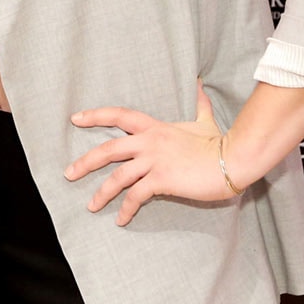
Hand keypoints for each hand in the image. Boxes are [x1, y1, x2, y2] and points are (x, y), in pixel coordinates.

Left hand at [63, 80, 231, 225]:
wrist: (234, 159)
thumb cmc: (219, 143)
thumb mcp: (204, 120)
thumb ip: (198, 103)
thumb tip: (199, 84)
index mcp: (155, 127)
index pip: (119, 115)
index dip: (96, 115)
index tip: (76, 118)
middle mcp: (150, 142)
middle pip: (109, 149)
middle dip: (86, 161)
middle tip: (69, 173)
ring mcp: (155, 160)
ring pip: (118, 176)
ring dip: (101, 192)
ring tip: (91, 205)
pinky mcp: (162, 179)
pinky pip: (136, 196)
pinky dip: (126, 209)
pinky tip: (120, 219)